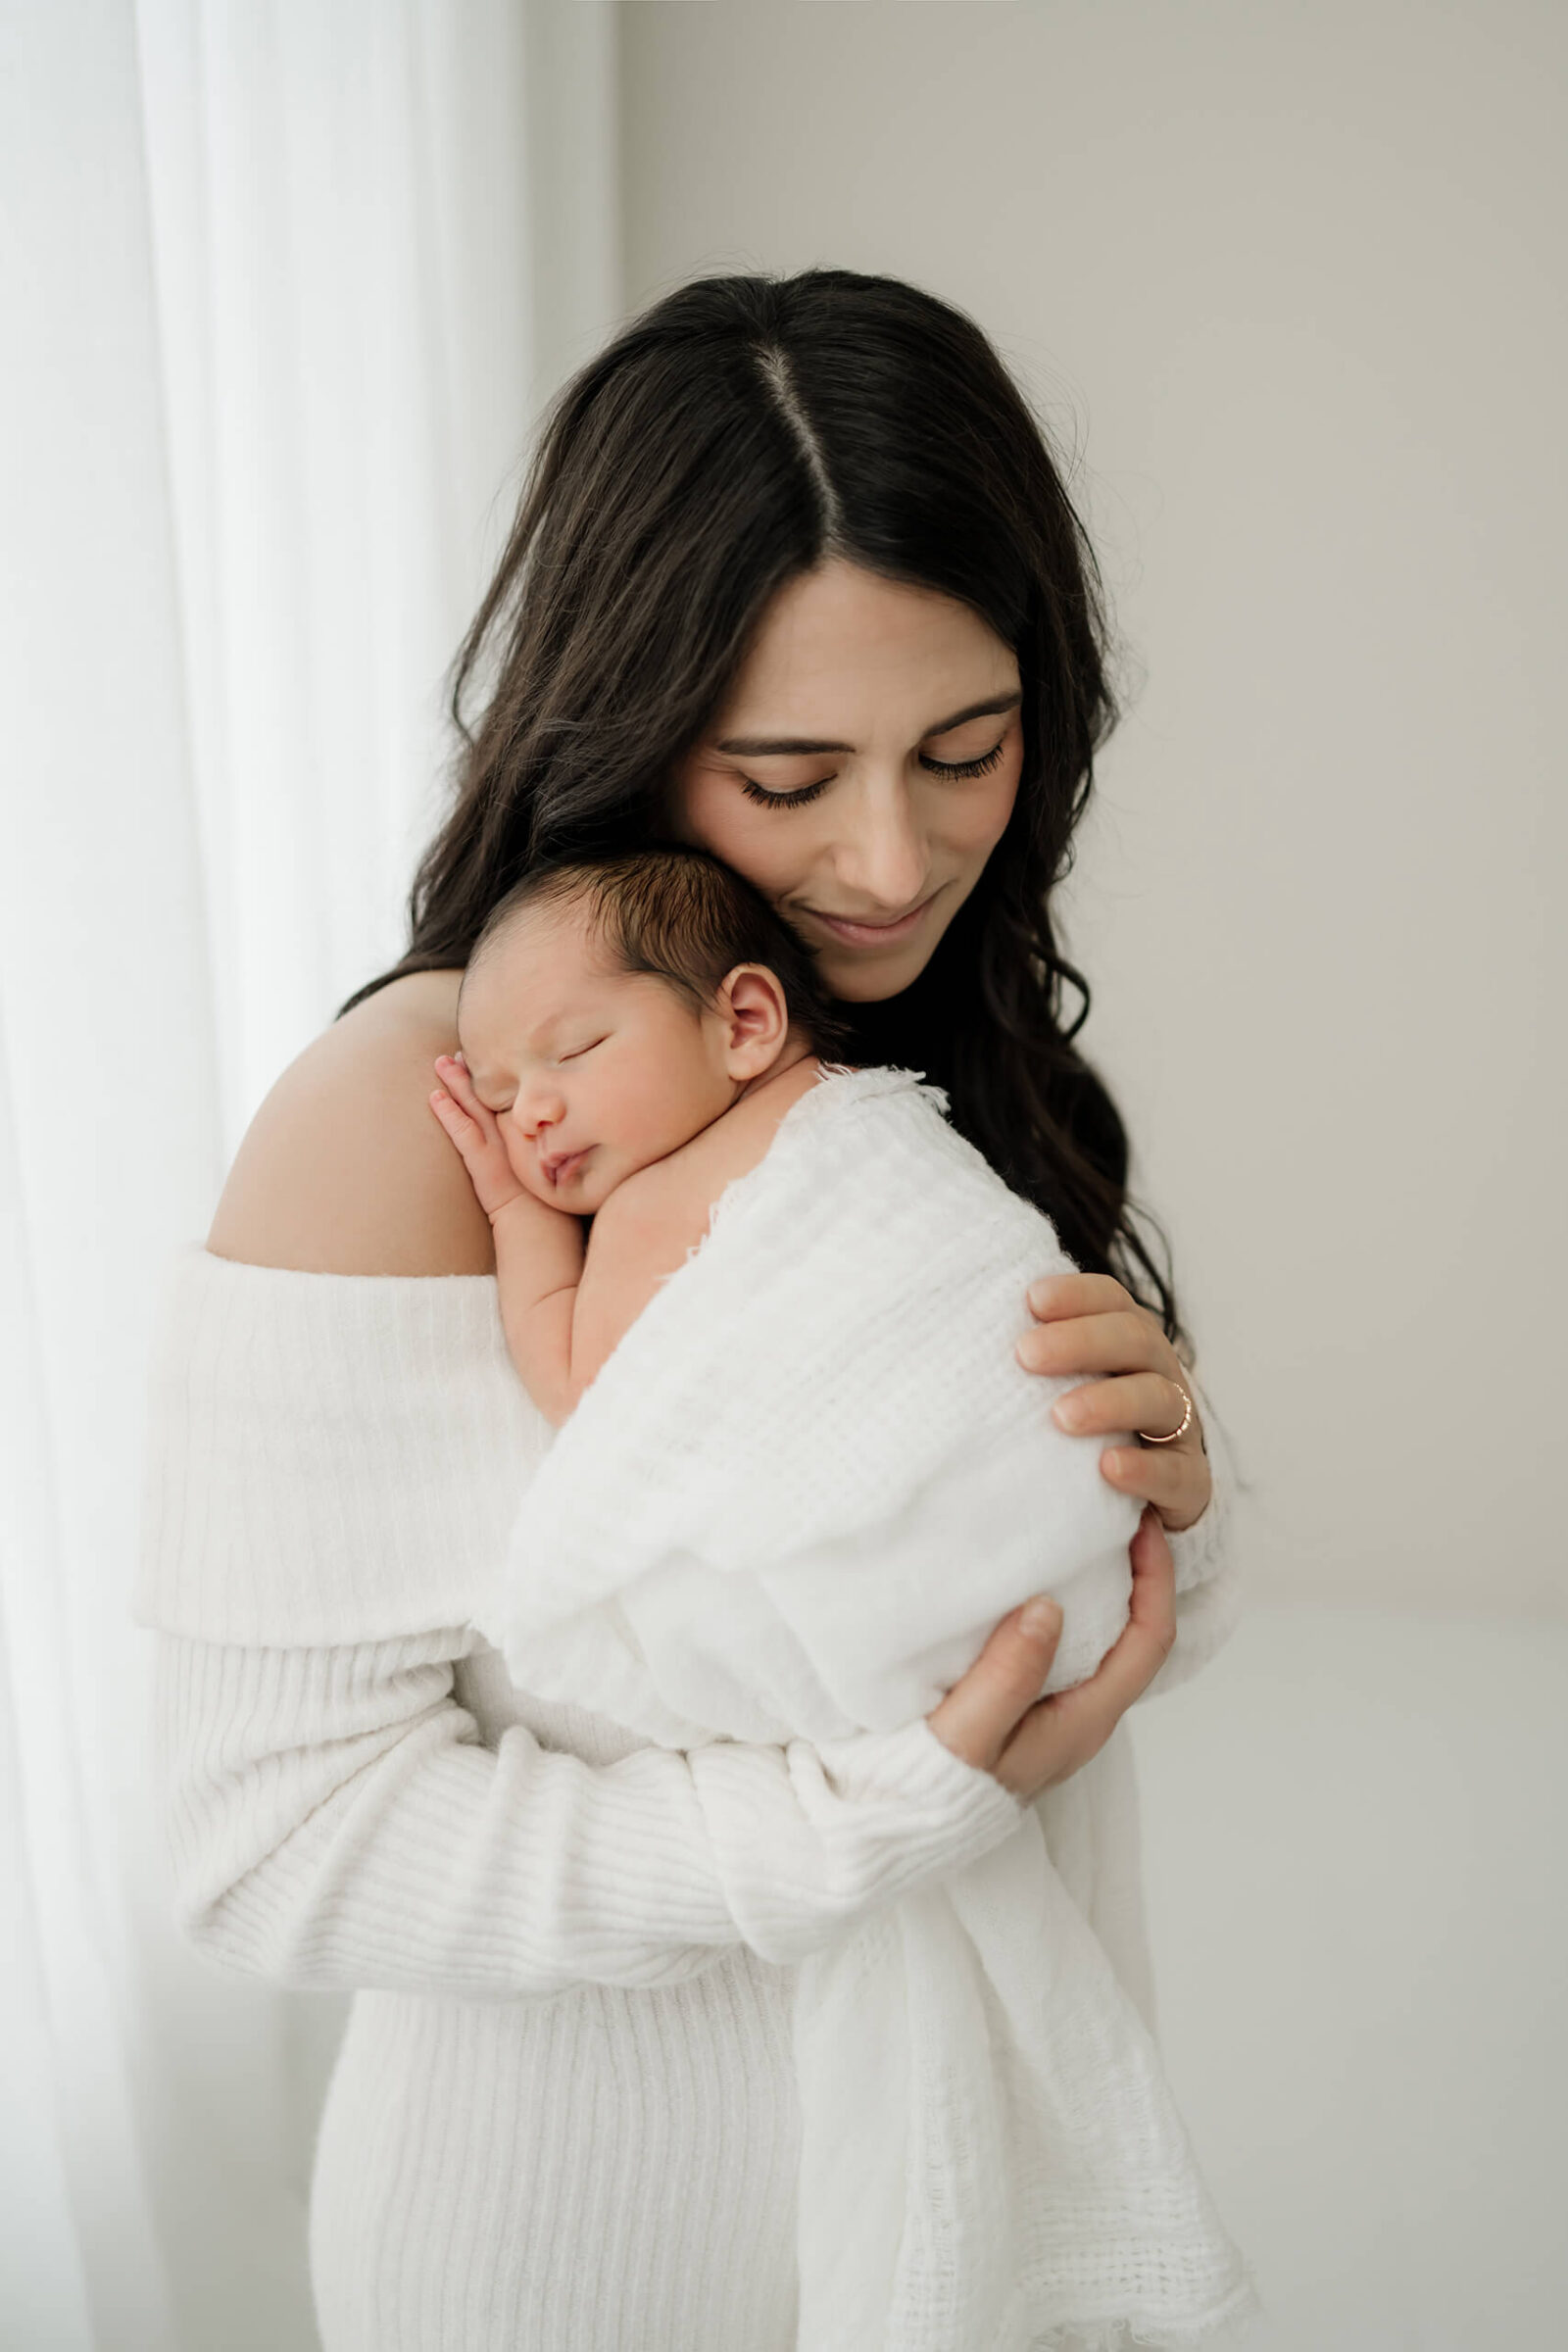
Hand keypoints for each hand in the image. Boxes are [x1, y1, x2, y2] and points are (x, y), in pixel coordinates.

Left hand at [429, 1053, 526, 1224]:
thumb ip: (533, 1147)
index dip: (490, 1078)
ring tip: (441, 1062)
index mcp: (524, 1131)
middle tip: (456, 1052)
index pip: (505, 1098)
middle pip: (487, 1095)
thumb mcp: (539, 1165)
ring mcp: (496, 1144)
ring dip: (455, 1082)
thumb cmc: (540, 1197)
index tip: (478, 1059)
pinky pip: (462, 1131)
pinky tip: (434, 1097)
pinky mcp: (482, 1160)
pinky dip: (447, 1113)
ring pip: (473, 1105)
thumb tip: (526, 1143)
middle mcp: (511, 1132)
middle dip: (470, 1071)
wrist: (537, 1219)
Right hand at [927, 1506, 1175, 1797]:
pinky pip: (1063, 1645)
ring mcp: (1054, 1713)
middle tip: (1112, 1513)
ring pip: (1101, 1639)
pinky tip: (1029, 1576)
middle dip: (1136, 1573)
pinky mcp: (1024, 1706)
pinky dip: (1062, 1603)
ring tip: (1075, 1532)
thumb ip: (1008, 1675)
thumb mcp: (966, 1734)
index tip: (1138, 1524)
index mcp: (1083, 1721)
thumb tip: (1050, 1607)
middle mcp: (1080, 1716)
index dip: (1156, 1580)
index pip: (1148, 1641)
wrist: (891, 1824)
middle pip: (1135, 1636)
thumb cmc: (930, 1787)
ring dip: (1101, 1586)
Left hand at [1016, 1271, 1210, 1536]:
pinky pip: (1176, 1473)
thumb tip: (954, 1325)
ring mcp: (1179, 1429)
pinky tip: (1108, 1467)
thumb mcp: (1050, 1390)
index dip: (1077, 1295)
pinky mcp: (1189, 1484)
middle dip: (1082, 1341)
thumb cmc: (1074, 1436)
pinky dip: (1145, 1469)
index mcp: (1128, 1343)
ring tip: (1061, 1417)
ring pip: (1160, 1399)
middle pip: (1137, 1339)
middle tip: (1026, 1354)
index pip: (1113, 1301)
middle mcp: (1160, 1375)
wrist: (1130, 1503)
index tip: (1031, 1300)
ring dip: (1110, 1402)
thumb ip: (1025, 1361)